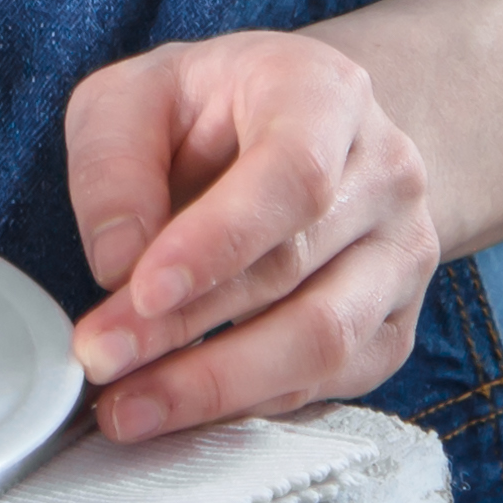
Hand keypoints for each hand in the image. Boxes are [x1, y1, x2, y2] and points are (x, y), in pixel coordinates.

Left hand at [60, 31, 436, 438]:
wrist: (300, 128)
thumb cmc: (210, 108)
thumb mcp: (137, 95)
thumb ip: (115, 164)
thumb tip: (118, 266)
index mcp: (325, 95)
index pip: (291, 175)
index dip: (218, 241)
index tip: (141, 289)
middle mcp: (384, 176)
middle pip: (294, 270)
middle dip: (185, 327)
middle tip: (101, 357)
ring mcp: (401, 256)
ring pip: (322, 341)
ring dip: (216, 383)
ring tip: (128, 405)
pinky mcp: (393, 325)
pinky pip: (329, 382)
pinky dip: (249, 403)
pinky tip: (181, 406)